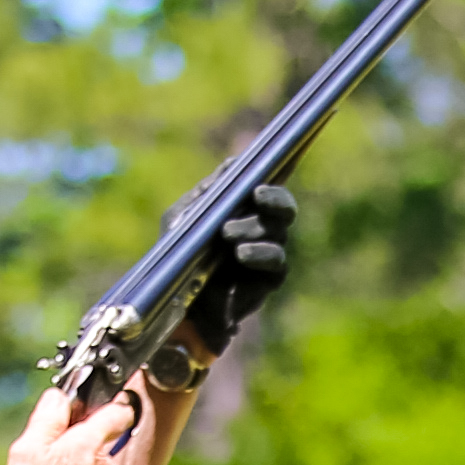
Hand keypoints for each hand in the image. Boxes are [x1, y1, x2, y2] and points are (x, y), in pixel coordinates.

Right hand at [0, 379, 157, 464]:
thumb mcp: (31, 448)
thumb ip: (47, 418)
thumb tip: (58, 396)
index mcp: (90, 440)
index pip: (118, 411)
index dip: (114, 404)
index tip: (105, 402)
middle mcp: (105, 462)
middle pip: (105, 441)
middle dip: (88, 439)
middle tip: (63, 442)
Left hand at [181, 182, 298, 348]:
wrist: (179, 300)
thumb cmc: (180, 254)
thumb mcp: (184, 218)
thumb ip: (207, 193)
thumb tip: (231, 164)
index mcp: (244, 207)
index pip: (269, 185)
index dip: (275, 173)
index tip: (265, 168)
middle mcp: (263, 226)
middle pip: (284, 206)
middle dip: (274, 197)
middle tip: (256, 195)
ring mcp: (268, 251)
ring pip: (277, 230)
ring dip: (252, 227)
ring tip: (226, 233)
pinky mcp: (270, 277)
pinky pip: (276, 260)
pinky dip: (259, 253)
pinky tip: (241, 253)